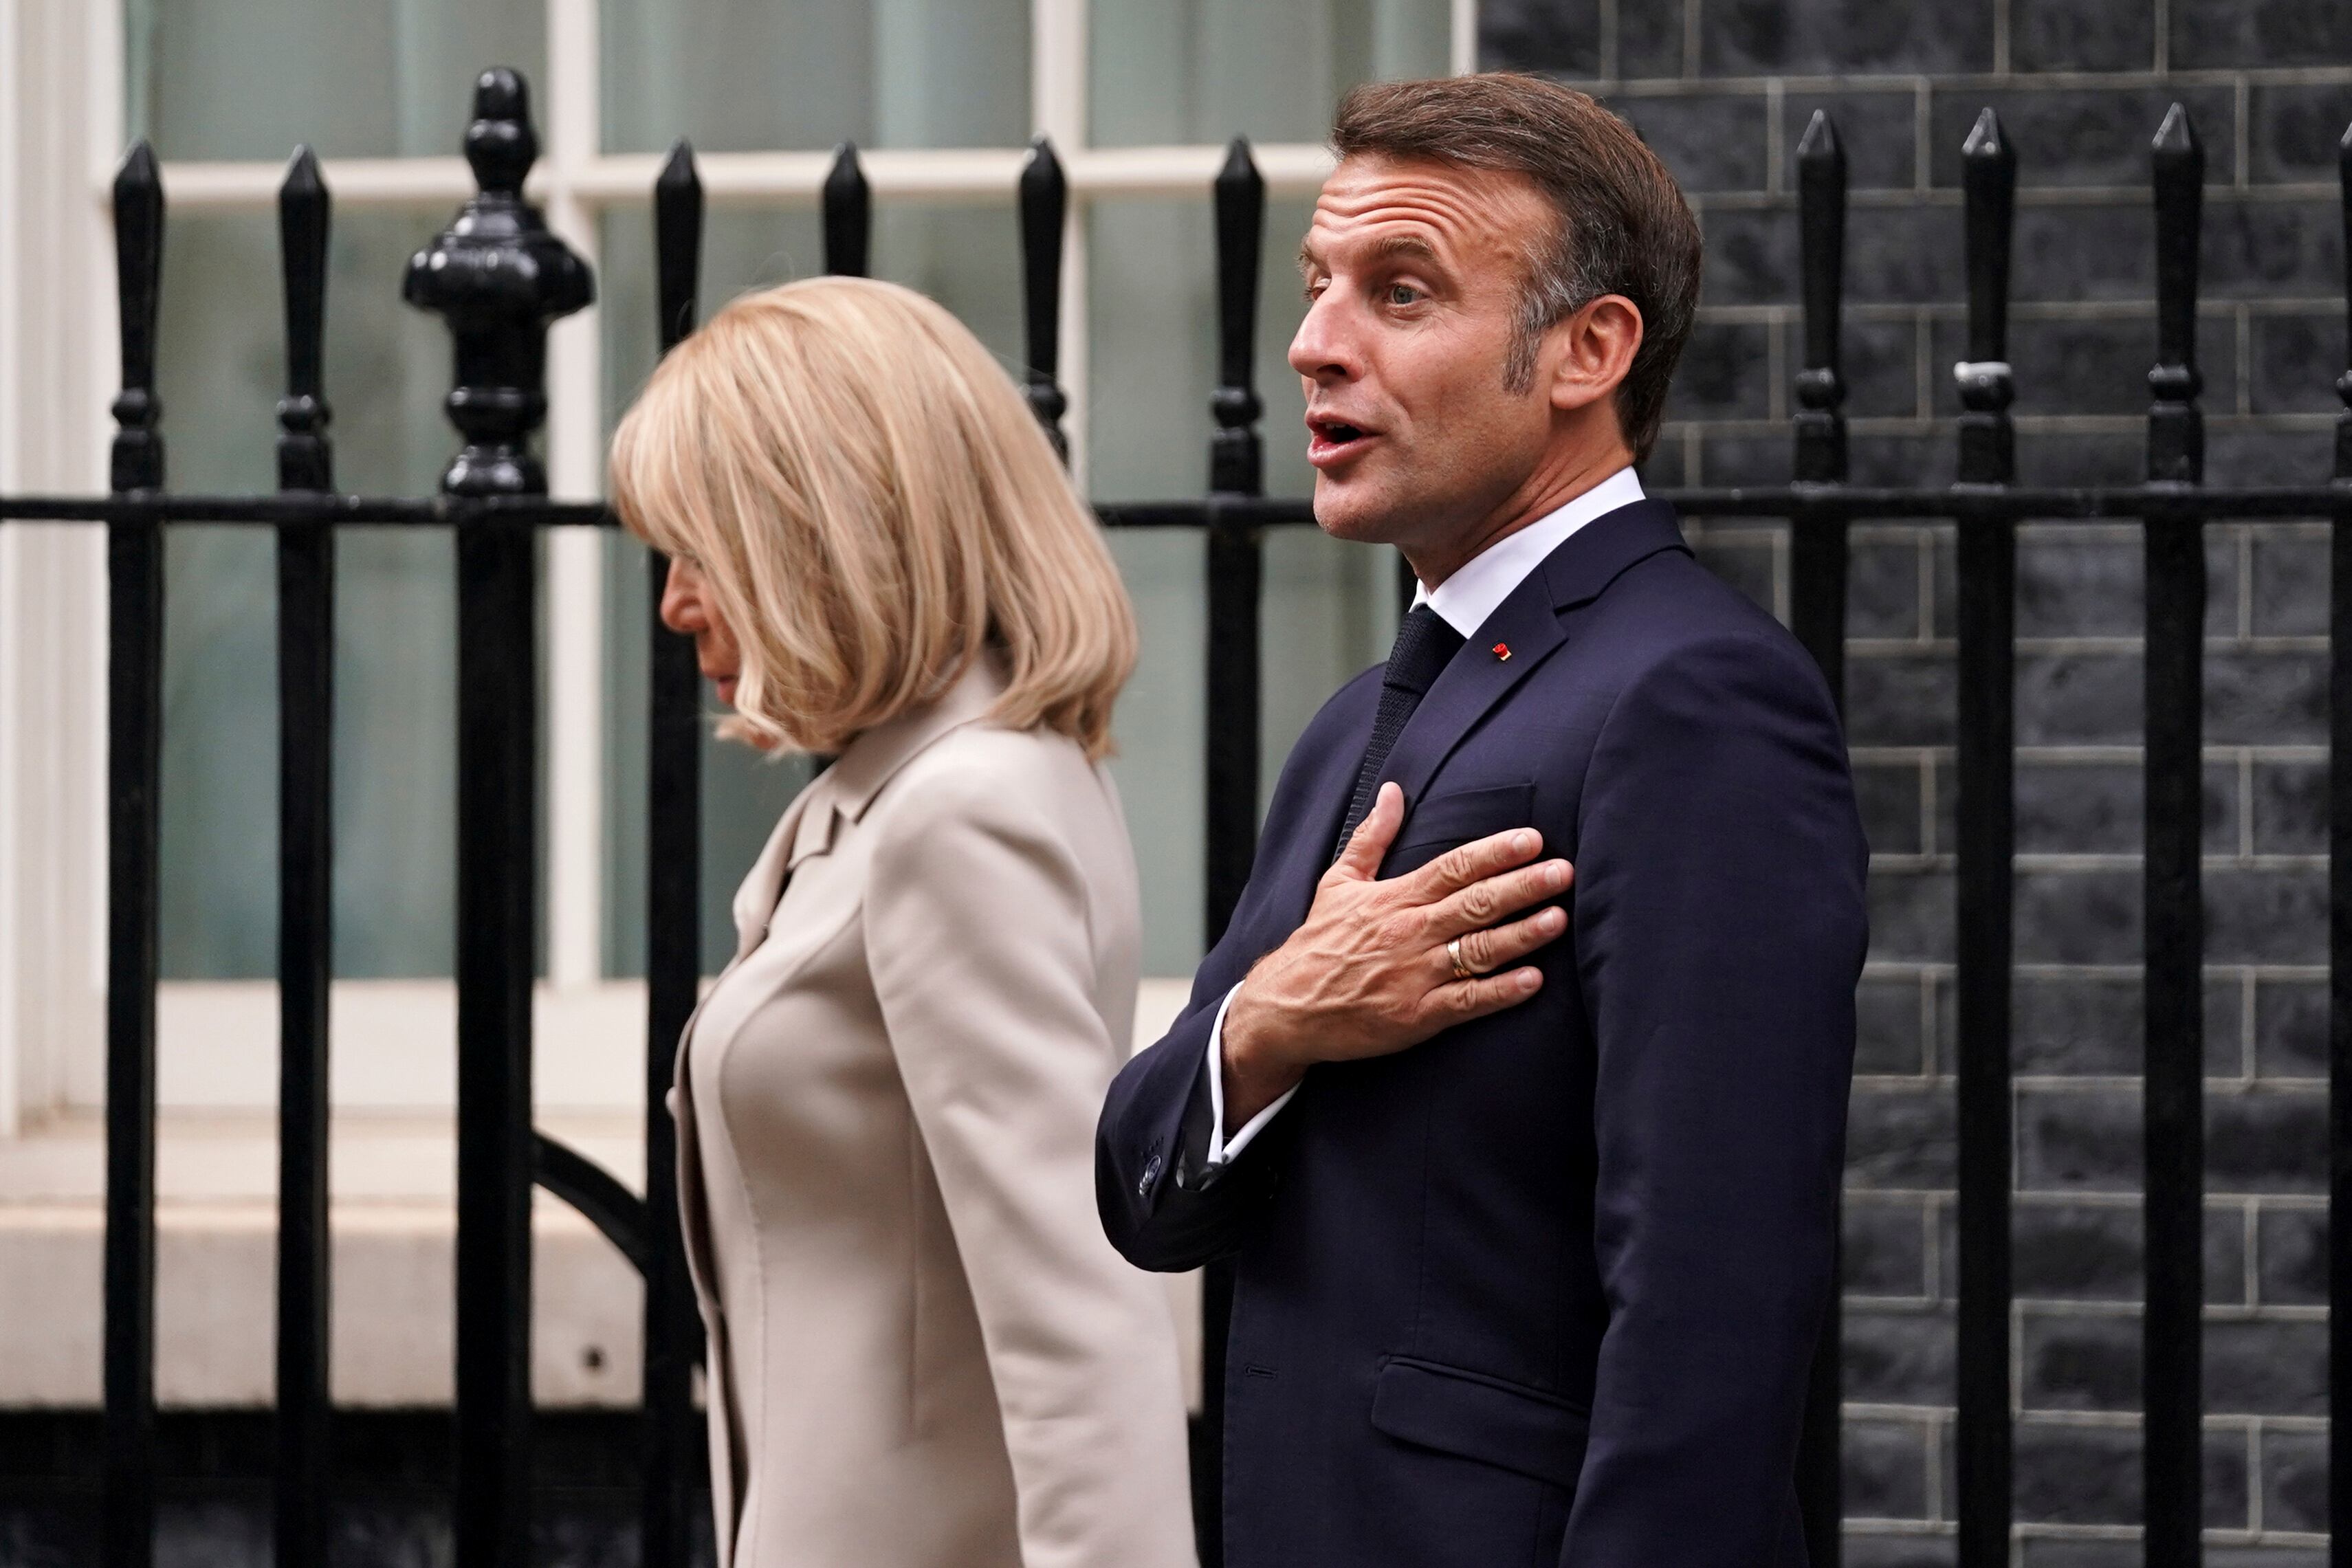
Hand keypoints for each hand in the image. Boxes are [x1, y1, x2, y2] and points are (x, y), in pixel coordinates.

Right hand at [1220, 782, 1572, 1125]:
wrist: (1286, 1008)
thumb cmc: (1317, 944)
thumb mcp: (1338, 882)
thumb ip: (1372, 837)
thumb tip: (1393, 791)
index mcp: (1394, 899)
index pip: (1453, 867)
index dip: (1494, 853)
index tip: (1531, 840)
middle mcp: (1409, 933)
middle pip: (1475, 904)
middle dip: (1522, 886)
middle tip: (1563, 872)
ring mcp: (1415, 976)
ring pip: (1477, 950)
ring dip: (1521, 934)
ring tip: (1558, 918)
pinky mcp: (1417, 1016)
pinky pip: (1466, 1001)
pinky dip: (1500, 992)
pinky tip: (1532, 981)